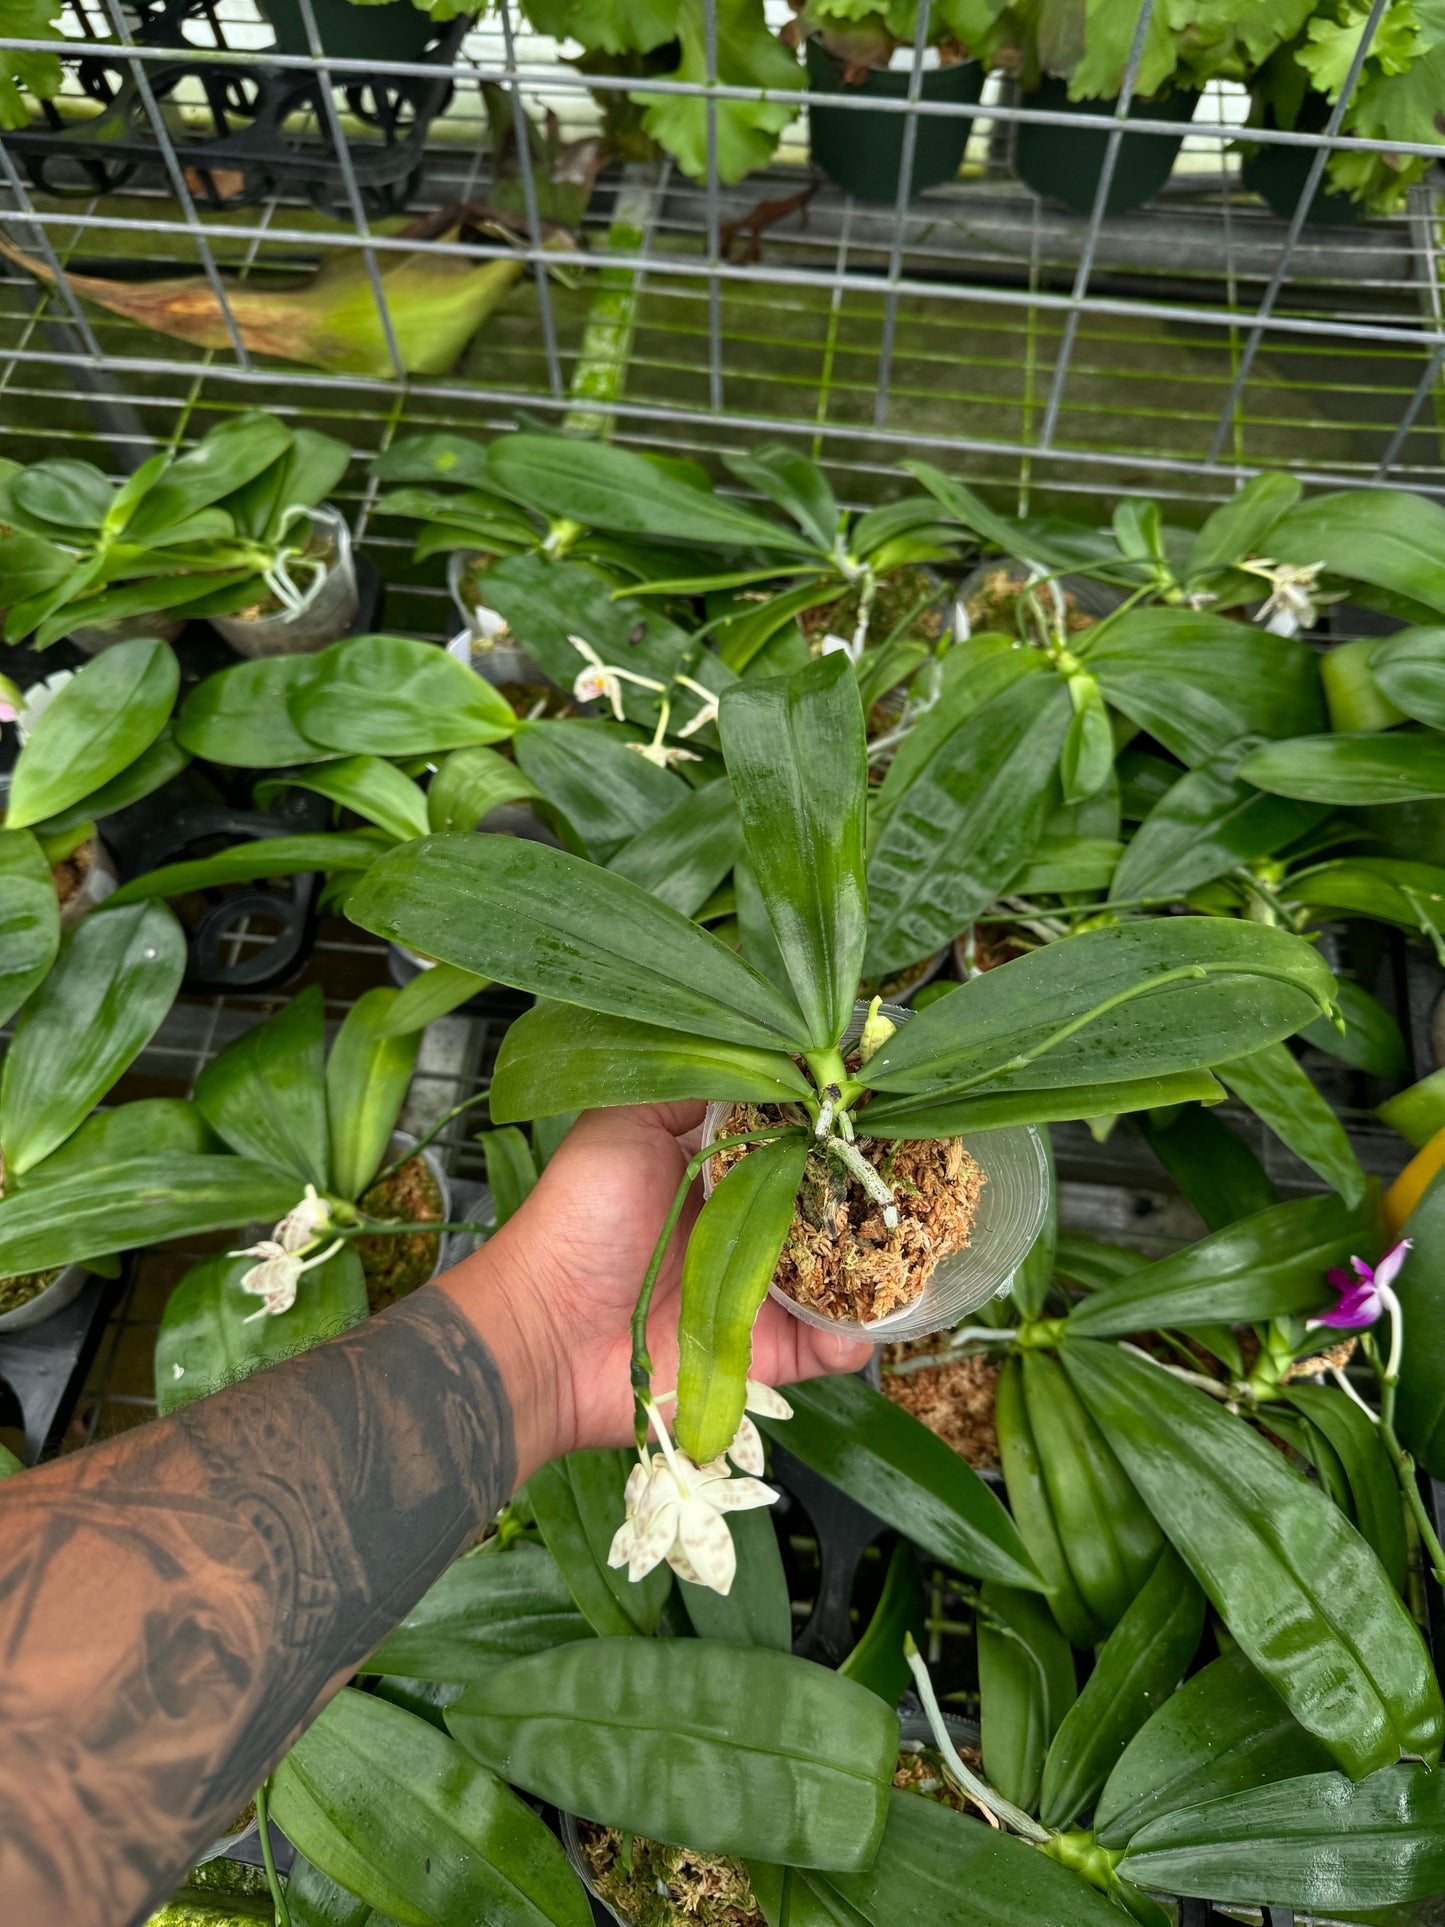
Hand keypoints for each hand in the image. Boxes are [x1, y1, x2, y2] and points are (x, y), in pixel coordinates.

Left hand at [443, 1102, 870, 1476]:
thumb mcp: (627, 1120)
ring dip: (880, 1258)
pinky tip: (870, 1310)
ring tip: (911, 1237)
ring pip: (844, 1271)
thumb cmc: (576, 1218)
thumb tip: (764, 1051)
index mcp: (719, 1168)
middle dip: (869, 1187)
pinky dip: (856, 1333)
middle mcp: (748, 1225)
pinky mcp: (767, 1350)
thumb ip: (691, 1081)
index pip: (793, 1138)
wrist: (546, 1329)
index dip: (829, 1120)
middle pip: (830, 1202)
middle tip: (911, 1167)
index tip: (869, 1098)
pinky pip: (830, 1343)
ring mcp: (761, 1289)